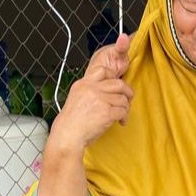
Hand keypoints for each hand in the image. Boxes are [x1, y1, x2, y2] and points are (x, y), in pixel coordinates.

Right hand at [50, 33, 133, 151]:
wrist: (67, 137)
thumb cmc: (74, 121)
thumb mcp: (78, 99)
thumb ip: (92, 91)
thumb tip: (109, 89)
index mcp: (84, 84)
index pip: (102, 69)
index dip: (115, 67)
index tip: (123, 59)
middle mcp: (91, 88)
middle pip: (119, 84)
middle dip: (127, 93)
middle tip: (128, 100)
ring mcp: (98, 99)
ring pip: (123, 99)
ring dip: (124, 109)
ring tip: (119, 116)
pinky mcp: (106, 111)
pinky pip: (123, 111)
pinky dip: (123, 117)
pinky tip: (118, 122)